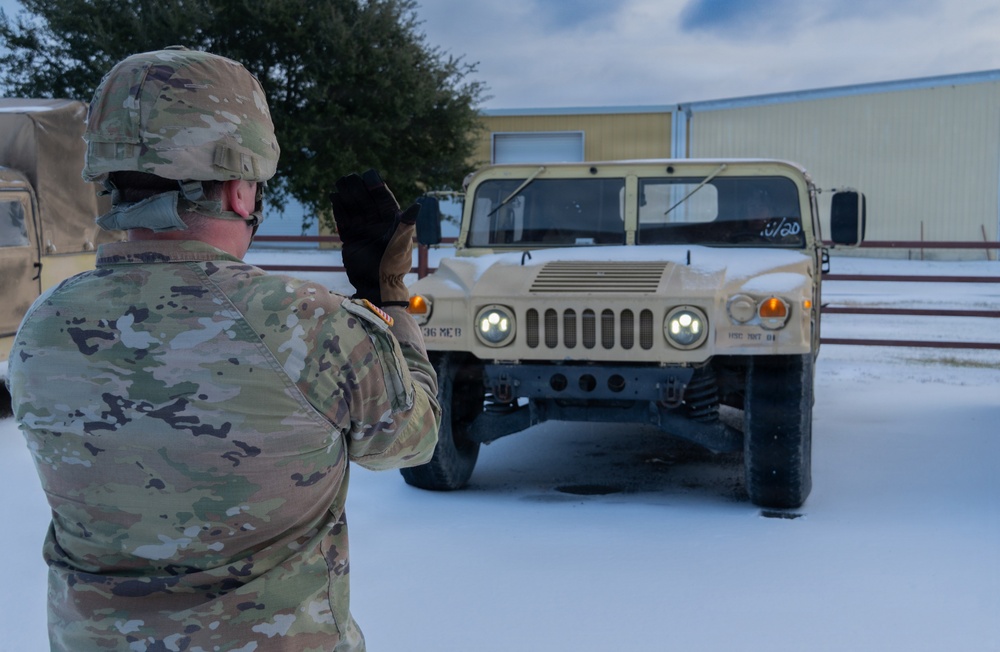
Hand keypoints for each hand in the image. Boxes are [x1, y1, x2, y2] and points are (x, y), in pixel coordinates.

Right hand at [330, 169, 418, 305]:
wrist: (378, 284)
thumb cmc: (394, 264)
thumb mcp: (402, 242)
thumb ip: (407, 223)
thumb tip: (418, 204)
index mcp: (392, 223)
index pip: (384, 200)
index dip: (376, 187)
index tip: (369, 175)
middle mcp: (377, 224)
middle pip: (367, 201)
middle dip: (358, 189)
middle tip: (349, 176)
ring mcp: (364, 231)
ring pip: (354, 209)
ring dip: (347, 196)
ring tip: (339, 182)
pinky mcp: (351, 239)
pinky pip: (344, 220)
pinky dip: (339, 209)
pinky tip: (334, 197)